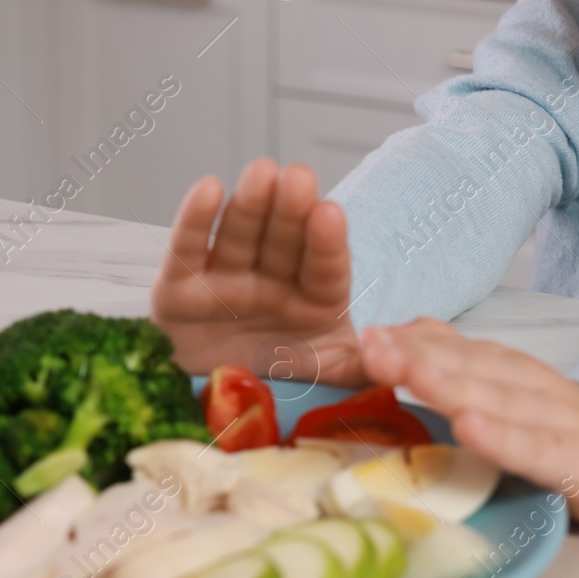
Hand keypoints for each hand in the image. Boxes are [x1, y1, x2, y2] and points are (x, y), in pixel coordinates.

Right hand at [150, 159, 366, 386]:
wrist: (216, 404)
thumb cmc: (280, 375)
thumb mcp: (331, 373)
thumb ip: (365, 365)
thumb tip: (399, 361)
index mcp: (313, 297)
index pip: (325, 266)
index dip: (327, 242)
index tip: (330, 213)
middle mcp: (271, 279)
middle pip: (283, 241)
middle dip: (291, 210)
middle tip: (299, 178)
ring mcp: (225, 279)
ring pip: (240, 236)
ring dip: (250, 205)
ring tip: (262, 173)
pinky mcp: (178, 287)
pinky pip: (187, 250)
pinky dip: (194, 220)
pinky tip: (209, 189)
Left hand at [359, 318, 578, 529]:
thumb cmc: (558, 430)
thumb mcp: (508, 391)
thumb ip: (461, 363)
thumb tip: (405, 332)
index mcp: (509, 370)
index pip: (457, 350)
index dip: (412, 343)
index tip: (366, 338)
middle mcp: (530, 386)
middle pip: (470, 369)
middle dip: (418, 359)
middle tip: (372, 351)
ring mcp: (556, 420)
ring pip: (499, 401)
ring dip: (453, 387)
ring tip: (412, 377)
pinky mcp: (577, 460)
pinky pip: (535, 449)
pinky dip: (502, 439)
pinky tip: (470, 430)